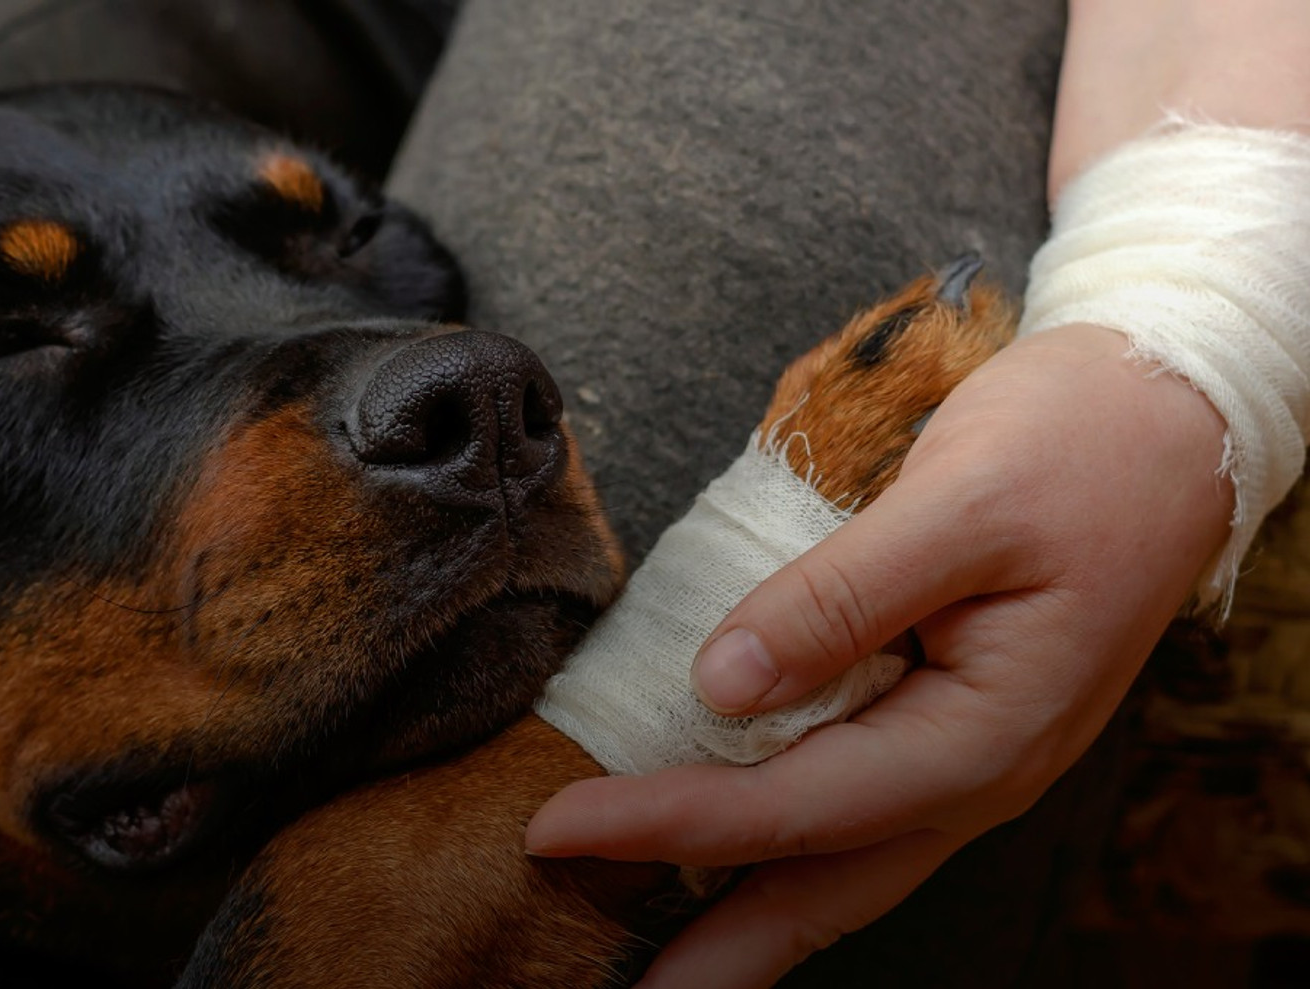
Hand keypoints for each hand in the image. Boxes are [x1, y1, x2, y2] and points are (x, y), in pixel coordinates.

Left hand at [524, 322, 1233, 987]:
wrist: (1169, 421)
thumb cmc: (1077, 450)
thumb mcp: (958, 505)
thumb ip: (841, 597)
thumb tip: (722, 683)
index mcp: (981, 733)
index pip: (793, 806)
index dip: (667, 822)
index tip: (557, 827)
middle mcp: (975, 770)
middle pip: (826, 886)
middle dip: (721, 952)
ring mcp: (968, 755)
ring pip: (846, 867)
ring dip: (752, 920)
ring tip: (667, 969)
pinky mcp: (950, 723)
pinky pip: (859, 814)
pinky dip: (789, 854)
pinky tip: (737, 864)